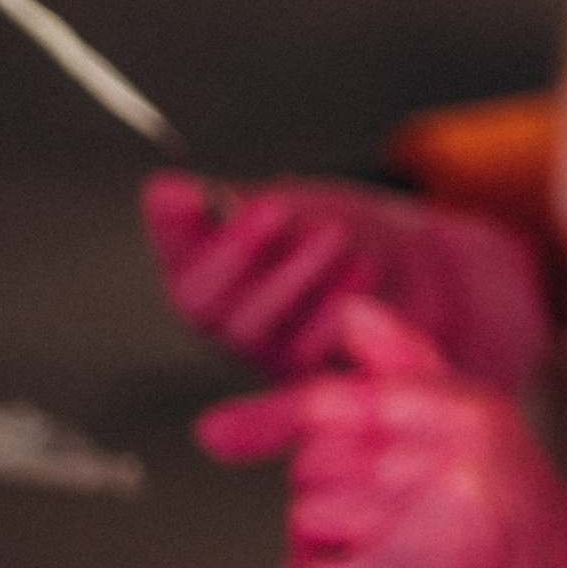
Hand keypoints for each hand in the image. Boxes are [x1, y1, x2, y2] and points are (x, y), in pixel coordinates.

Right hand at [146, 170, 549, 394]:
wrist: (402, 268)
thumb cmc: (327, 234)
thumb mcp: (277, 206)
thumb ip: (222, 204)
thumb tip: (164, 191)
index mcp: (196, 278)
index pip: (164, 258)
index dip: (175, 231)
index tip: (196, 192)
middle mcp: (219, 325)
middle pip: (203, 304)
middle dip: (236, 249)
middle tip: (274, 207)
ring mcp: (262, 355)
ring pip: (256, 326)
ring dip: (294, 272)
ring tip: (333, 231)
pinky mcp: (310, 376)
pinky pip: (311, 349)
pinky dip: (335, 304)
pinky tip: (361, 265)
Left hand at [196, 298, 566, 567]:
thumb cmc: (510, 500)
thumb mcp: (477, 413)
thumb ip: (407, 360)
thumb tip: (349, 311)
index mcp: (453, 412)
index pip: (332, 401)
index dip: (266, 417)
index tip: (217, 434)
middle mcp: (434, 465)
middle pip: (310, 462)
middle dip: (327, 482)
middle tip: (381, 502)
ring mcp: (411, 529)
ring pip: (304, 517)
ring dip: (323, 536)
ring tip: (381, 543)